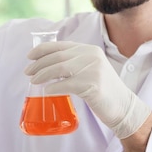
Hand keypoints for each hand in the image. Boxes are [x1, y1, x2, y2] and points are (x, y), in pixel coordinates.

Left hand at [25, 41, 151, 138]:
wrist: (123, 106)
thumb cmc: (103, 90)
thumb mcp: (91, 69)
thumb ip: (75, 63)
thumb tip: (47, 65)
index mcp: (90, 50)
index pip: (61, 45)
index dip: (42, 50)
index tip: (30, 56)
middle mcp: (91, 56)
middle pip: (58, 57)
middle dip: (39, 64)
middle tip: (28, 72)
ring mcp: (93, 70)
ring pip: (59, 69)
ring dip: (42, 74)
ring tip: (33, 81)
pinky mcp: (93, 85)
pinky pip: (66, 85)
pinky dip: (53, 88)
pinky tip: (47, 91)